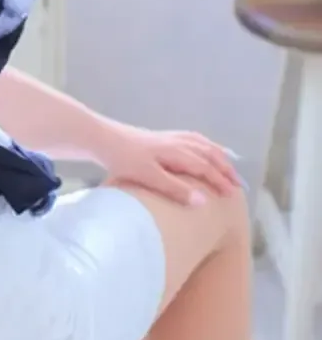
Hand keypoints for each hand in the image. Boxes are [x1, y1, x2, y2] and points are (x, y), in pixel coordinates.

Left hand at [100, 123, 242, 205]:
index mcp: (178, 151)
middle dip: (224, 168)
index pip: (206, 167)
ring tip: (227, 165)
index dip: (220, 181)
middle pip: (209, 153)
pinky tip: (200, 149)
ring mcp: (170, 137)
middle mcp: (179, 142)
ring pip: (202, 144)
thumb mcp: (149, 176)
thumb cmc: (123, 159)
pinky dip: (203, 145)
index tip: (233, 195)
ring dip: (217, 156)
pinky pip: (191, 139)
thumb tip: (202, 202)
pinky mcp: (160, 137)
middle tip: (237, 183)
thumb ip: (175, 189)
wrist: (102, 139)